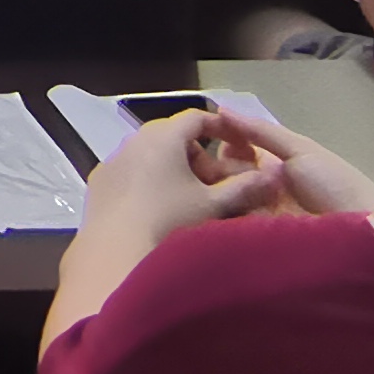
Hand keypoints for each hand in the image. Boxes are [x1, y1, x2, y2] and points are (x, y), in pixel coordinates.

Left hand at [78, 110, 295, 247]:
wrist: (114, 255)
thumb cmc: (169, 222)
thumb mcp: (214, 205)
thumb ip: (245, 188)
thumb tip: (275, 175)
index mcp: (163, 136)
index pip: (197, 118)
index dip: (223, 128)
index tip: (241, 145)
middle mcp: (133, 140)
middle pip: (174, 139)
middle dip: (201, 159)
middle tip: (218, 186)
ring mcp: (112, 162)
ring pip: (152, 158)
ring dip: (176, 173)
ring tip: (192, 203)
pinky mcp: (99, 184)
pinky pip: (133, 175)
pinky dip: (152, 185)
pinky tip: (161, 213)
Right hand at [196, 98, 373, 217]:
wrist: (357, 230)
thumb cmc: (333, 182)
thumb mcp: (300, 149)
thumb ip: (260, 131)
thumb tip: (221, 108)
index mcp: (274, 160)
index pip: (236, 146)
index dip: (219, 139)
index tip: (197, 134)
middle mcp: (262, 184)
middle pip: (226, 172)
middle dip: (211, 166)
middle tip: (193, 165)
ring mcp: (258, 212)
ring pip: (225, 196)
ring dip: (214, 189)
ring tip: (198, 186)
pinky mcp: (256, 236)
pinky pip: (231, 222)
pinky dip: (219, 214)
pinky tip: (204, 207)